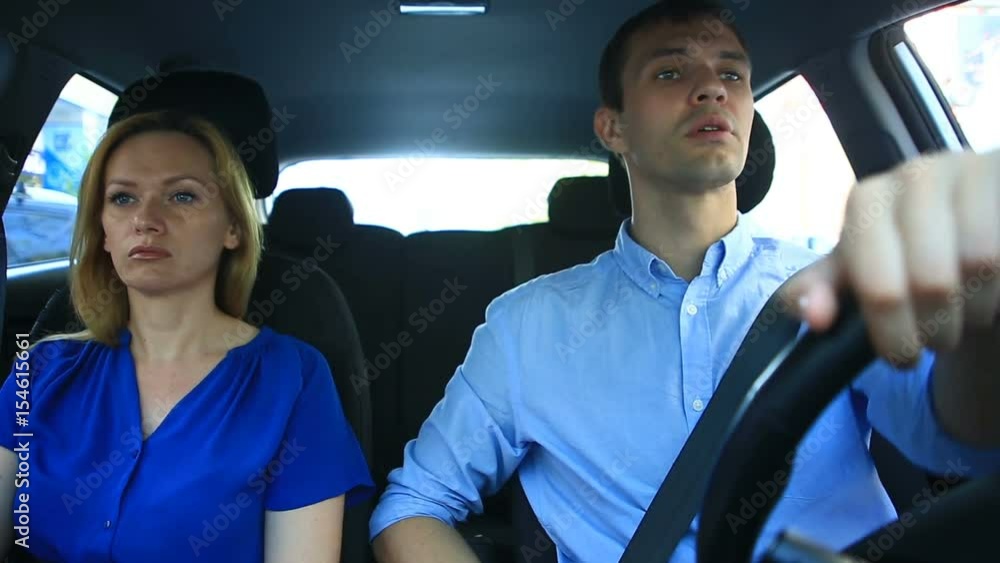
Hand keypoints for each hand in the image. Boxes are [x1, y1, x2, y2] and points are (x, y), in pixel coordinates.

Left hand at [781, 148, 999, 365]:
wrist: (968, 217)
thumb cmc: (902, 249)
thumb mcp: (854, 270)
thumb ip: (818, 291)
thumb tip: (815, 316)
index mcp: (867, 199)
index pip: (880, 288)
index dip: (894, 335)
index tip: (902, 357)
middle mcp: (918, 175)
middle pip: (933, 282)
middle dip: (937, 330)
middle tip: (938, 340)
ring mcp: (971, 170)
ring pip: (982, 264)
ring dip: (976, 310)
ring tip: (968, 314)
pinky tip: (994, 290)